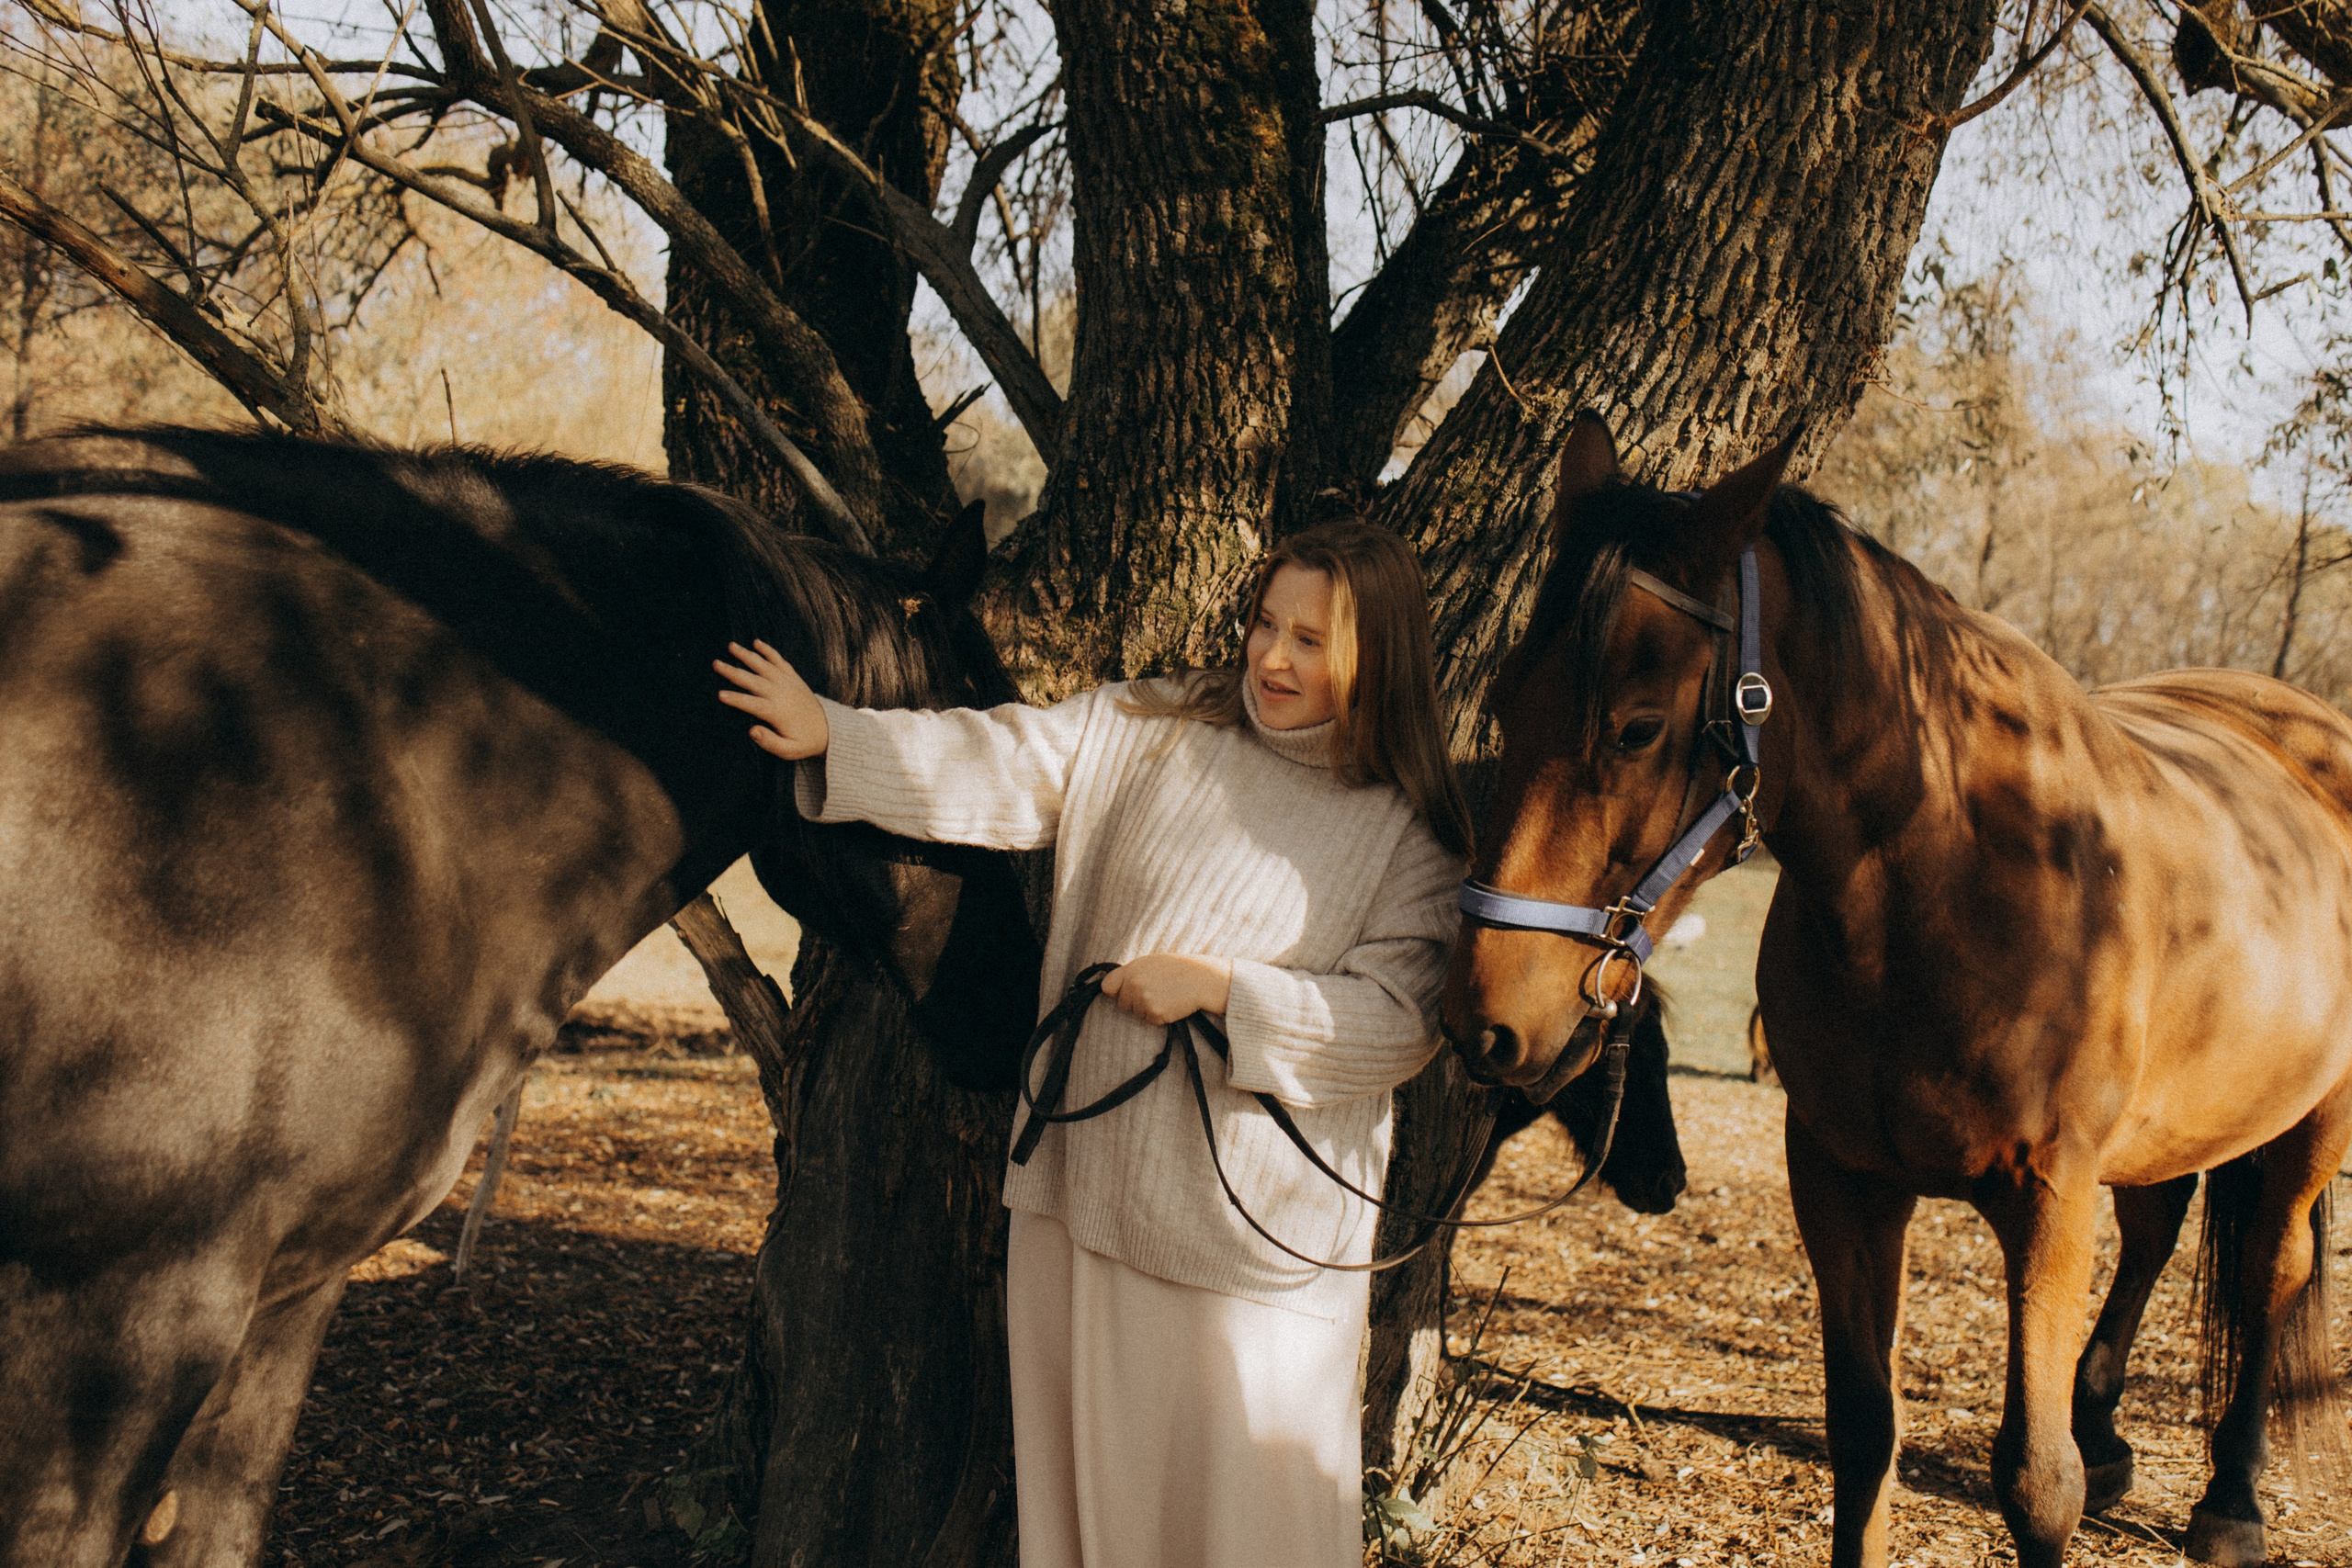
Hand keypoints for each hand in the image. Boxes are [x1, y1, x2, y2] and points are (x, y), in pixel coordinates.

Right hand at [716, 639, 829, 759]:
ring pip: (764, 666)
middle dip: (734, 672)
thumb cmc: (804, 741)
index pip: (752, 704)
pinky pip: (780, 661)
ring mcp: (788, 683)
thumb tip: (752, 731)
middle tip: (716, 664)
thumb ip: (770, 742)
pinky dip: (769, 651)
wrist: (828, 729)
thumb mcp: (789, 750)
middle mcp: (782, 694)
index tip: (720, 694)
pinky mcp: (793, 678)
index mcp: (777, 712)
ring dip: (747, 655)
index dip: (736, 699)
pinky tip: (756, 642)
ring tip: (731, 646)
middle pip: (753, 681)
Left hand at [1100, 954, 1231, 1025]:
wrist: (1203, 979)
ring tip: (1166, 996)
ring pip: (1137, 1014)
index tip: (1125, 992)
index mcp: (1132, 969)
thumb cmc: (1179, 969)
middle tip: (1156, 993)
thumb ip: (1132, 973)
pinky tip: (1171, 1005)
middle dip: (1136, 1002)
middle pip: (1123, 1004)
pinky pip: (1150, 1021)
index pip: (1107, 986)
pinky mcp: (1154, 1014)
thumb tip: (1114, 987)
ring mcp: (1143, 999)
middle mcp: (1134, 984)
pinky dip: (1160, 1017)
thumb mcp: (1152, 963)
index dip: (1116, 991)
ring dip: (1149, 1010)